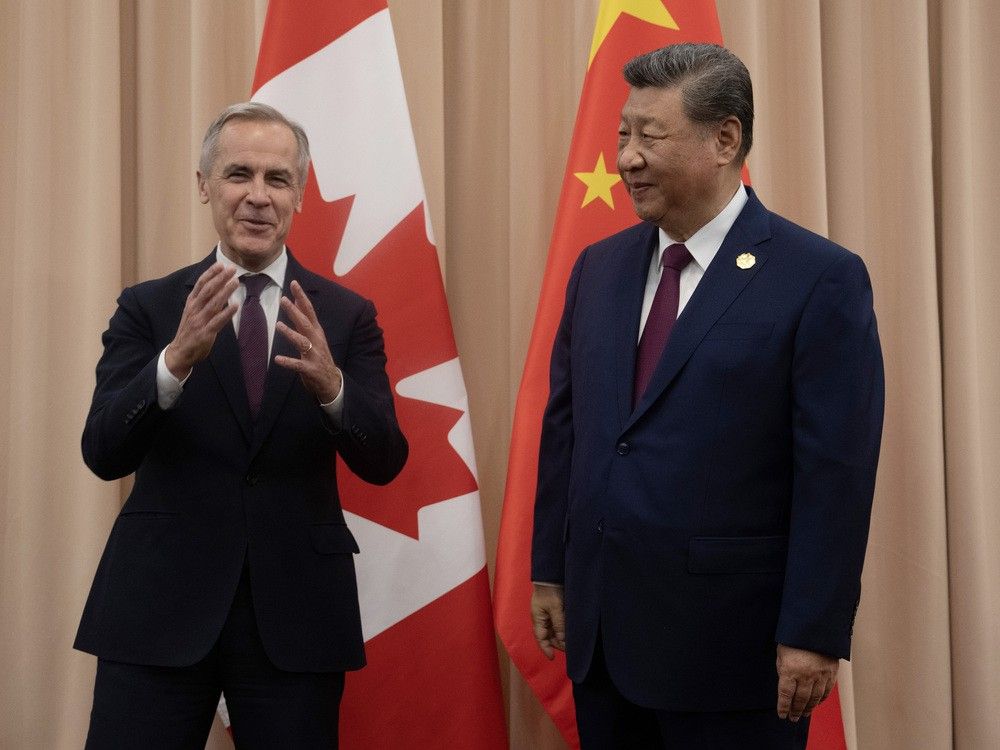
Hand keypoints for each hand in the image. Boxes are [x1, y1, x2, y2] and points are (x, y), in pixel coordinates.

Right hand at [165, 263, 238, 378]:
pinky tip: (236, 306)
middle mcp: (194, 309)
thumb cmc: (189, 330)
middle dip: (220, 278)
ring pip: (213, 303)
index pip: (200, 284)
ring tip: (235, 282)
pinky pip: (217, 321)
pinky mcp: (205, 333)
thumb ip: (203, 300)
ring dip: (225, 292)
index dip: (210, 273)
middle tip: (232, 269)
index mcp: (191, 303)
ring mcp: (199, 321)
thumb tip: (218, 286)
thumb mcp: (192, 312)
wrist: (180, 352)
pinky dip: (226, 313)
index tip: (221, 264)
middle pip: (208, 290)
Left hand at [275, 280, 342, 401]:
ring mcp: (314, 355)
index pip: (309, 310)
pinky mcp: (310, 369)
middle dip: (295, 311)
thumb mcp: (314, 336)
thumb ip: (305, 320)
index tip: (293, 283)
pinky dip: (288, 362)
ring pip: (302, 342)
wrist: (331, 381)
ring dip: (291, 333)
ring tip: (278, 325)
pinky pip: (298, 365)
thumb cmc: (319, 356)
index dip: (301, 297)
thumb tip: (296, 300)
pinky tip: (278, 359)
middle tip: (283, 299)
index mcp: (316, 331)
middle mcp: (317, 340)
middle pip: (305, 323)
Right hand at [531, 583, 565, 658]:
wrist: (550, 576)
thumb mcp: (555, 608)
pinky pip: (557, 624)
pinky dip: (562, 630)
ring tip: (570, 642)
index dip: (546, 649)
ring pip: (553, 631)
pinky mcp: (553, 610)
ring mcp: (547, 615)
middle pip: (548, 637)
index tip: (552, 658)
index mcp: (538, 619)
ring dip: (560, 637)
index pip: (541, 638)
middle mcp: (541, 619)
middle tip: (569, 649)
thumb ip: (559, 624)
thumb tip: (562, 639)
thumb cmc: (549, 591)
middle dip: (557, 644)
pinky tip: (569, 632)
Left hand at [776, 644, 837, 721]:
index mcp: (790, 670)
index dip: (783, 707)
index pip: (785, 694)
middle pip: (800, 699)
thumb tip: (785, 685)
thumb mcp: (781, 653)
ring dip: (809, 708)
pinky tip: (816, 704)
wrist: (816, 626)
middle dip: (796, 710)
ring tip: (804, 714)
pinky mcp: (831, 672)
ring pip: (814, 698)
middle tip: (793, 718)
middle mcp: (806, 675)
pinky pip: (826, 691)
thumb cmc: (794, 637)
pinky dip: (821, 700)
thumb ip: (783, 669)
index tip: (782, 715)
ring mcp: (820, 674)